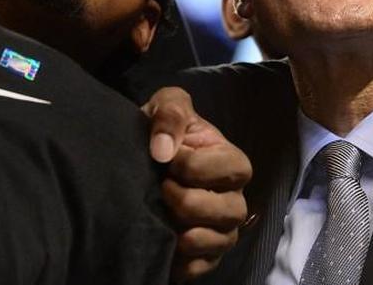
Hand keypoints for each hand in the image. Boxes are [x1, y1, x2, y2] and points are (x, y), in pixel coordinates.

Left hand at [143, 87, 252, 280]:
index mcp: (230, 159)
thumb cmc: (160, 130)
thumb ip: (170, 114)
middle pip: (231, 210)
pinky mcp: (206, 253)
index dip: (192, 165)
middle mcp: (233, 195)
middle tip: (162, 190)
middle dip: (190, 202)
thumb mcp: (165, 105)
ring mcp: (222, 226)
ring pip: (223, 240)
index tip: (165, 160)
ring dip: (190, 234)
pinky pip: (206, 266)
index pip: (229, 168)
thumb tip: (163, 151)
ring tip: (165, 220)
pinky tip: (167, 249)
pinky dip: (187, 264)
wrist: (138, 158)